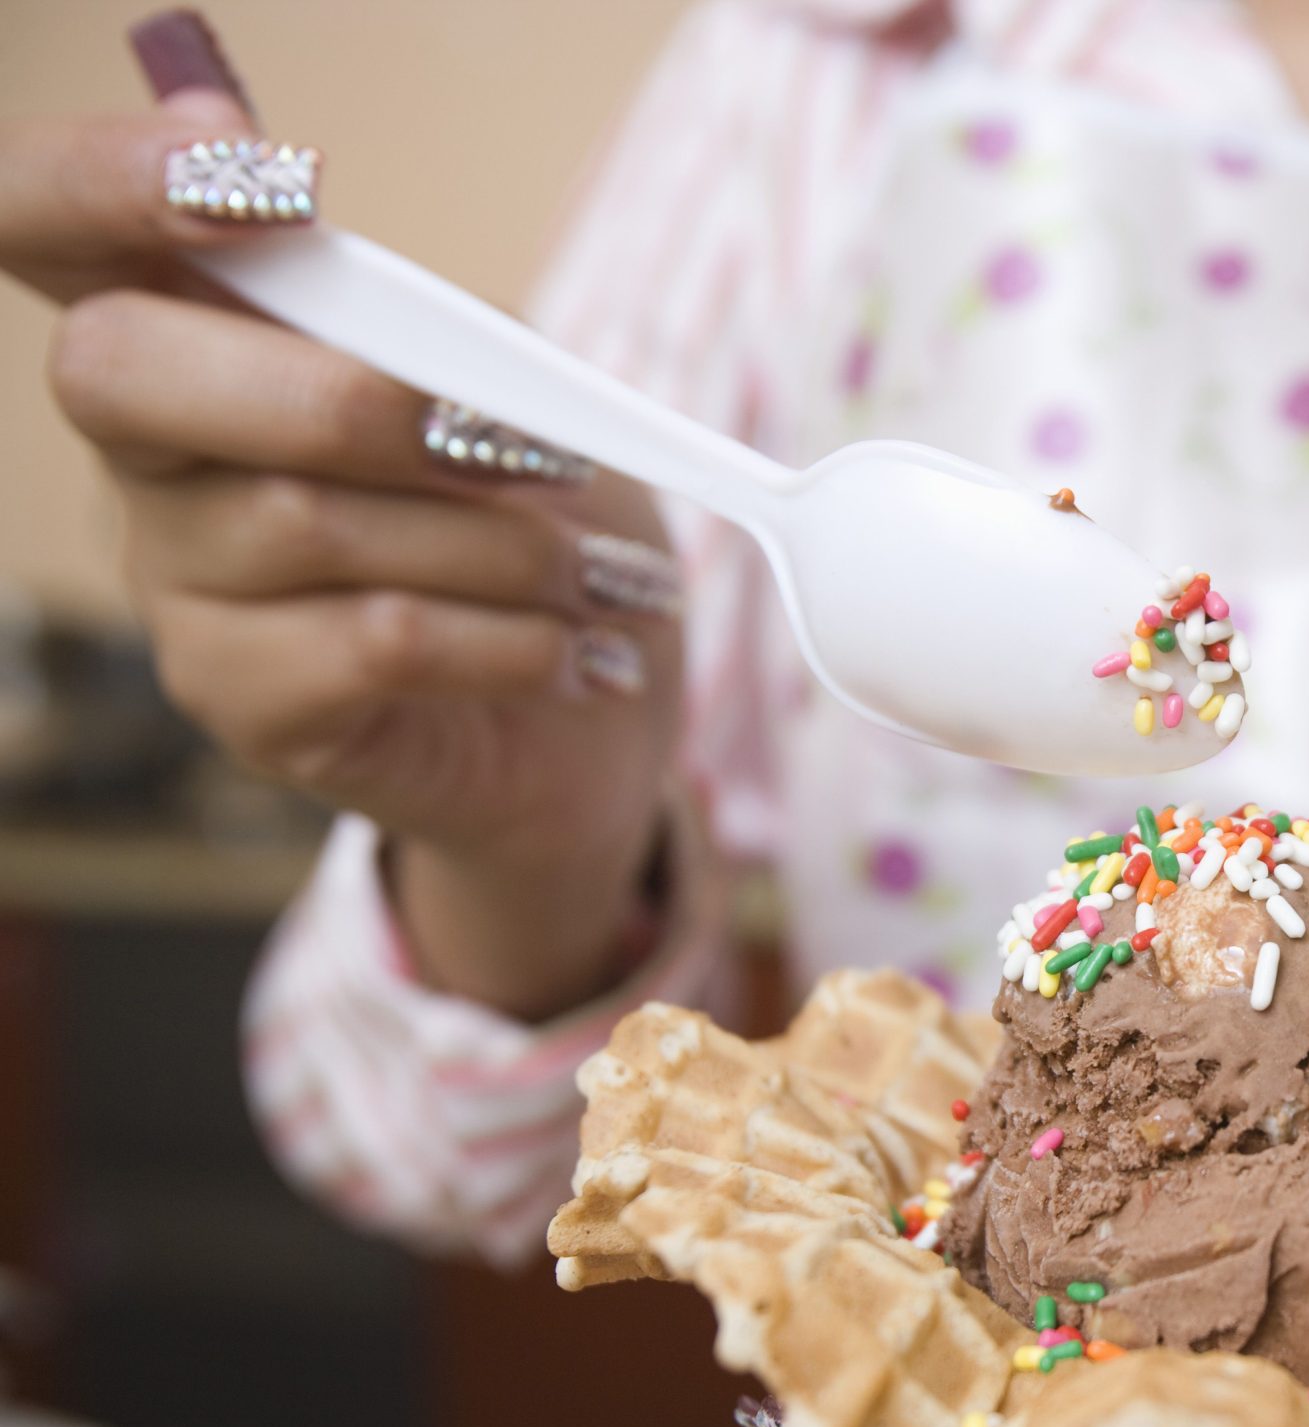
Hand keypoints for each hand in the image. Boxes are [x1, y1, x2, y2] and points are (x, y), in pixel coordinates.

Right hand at [5, 90, 683, 1016]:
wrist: (586, 732)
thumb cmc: (540, 531)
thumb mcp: (513, 399)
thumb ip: (442, 332)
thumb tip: (422, 314)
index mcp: (195, 331)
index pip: (46, 219)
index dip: (103, 178)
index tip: (274, 181)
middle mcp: (146, 454)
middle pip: (131, 371)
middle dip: (347, 394)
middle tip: (540, 453)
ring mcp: (175, 583)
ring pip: (302, 519)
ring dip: (506, 547)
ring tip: (618, 580)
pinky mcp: (240, 701)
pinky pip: (375, 641)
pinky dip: (513, 641)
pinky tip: (587, 655)